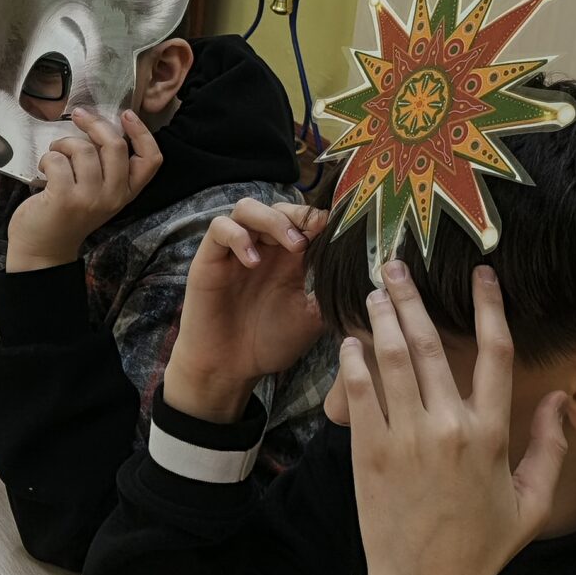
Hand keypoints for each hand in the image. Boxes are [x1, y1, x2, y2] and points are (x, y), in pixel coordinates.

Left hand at [6, 109, 160, 272]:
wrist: (43, 249)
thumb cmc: (68, 214)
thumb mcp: (98, 194)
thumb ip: (106, 167)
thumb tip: (98, 125)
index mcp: (126, 193)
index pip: (151, 160)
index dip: (142, 133)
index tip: (127, 115)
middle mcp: (113, 196)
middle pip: (116, 145)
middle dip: (95, 124)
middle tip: (79, 116)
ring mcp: (90, 198)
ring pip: (83, 149)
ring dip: (63, 143)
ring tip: (56, 154)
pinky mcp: (65, 198)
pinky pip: (58, 160)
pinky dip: (47, 158)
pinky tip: (45, 169)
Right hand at [162, 198, 329, 422]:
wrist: (231, 368)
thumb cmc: (270, 343)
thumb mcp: (311, 318)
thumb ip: (330, 292)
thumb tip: (365, 275)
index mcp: (290, 258)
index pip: (305, 220)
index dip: (321, 218)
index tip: (338, 227)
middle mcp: (264, 247)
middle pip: (280, 207)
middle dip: (299, 216)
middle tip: (312, 239)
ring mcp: (236, 250)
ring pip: (248, 207)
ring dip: (272, 219)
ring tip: (290, 245)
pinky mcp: (211, 257)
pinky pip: (220, 228)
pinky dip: (238, 236)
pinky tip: (253, 261)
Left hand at [340, 265, 567, 574]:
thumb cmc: (484, 547)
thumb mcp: (532, 502)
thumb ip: (550, 447)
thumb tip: (562, 400)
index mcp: (493, 434)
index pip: (497, 353)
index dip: (490, 307)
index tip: (482, 274)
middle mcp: (451, 428)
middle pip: (432, 343)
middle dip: (413, 299)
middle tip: (398, 266)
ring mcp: (407, 439)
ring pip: (392, 360)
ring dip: (382, 319)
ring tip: (374, 292)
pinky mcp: (370, 453)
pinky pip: (360, 393)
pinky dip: (354, 361)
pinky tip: (350, 341)